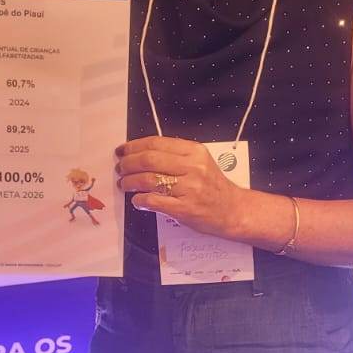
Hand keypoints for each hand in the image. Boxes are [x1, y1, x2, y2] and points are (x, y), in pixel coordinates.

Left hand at [115, 136, 244, 238]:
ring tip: (123, 184)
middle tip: (120, 168)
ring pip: (148, 180)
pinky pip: (154, 201)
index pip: (156, 143)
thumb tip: (142, 152)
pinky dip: (140, 200)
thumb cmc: (213, 185)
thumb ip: (175, 154)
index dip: (134, 146)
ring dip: (130, 182)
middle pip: (149, 160)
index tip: (122, 151)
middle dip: (128, 163)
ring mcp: (188, 188)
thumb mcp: (200, 161)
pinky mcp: (184, 209)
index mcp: (194, 151)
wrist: (232, 210)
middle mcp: (192, 167)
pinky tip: (137, 200)